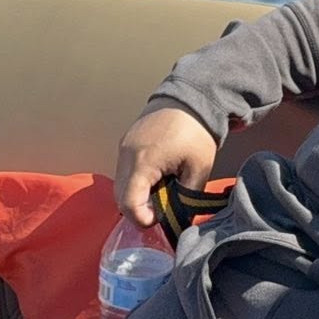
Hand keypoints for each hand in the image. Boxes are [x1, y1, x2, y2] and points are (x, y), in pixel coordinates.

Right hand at [113, 103, 216, 226]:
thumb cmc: (196, 132)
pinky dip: (135, 182)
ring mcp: (123, 147)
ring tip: (160, 193)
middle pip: (120, 196)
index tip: (159, 220)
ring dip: (136, 195)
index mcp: (143, 162)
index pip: (128, 203)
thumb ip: (187, 196)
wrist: (191, 98)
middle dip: (138, 210)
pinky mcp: (126, 142)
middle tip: (160, 211)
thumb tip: (179, 217)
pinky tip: (156, 179)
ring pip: (119, 184)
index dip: (142, 218)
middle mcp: (126, 155)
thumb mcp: (199, 169)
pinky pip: (124, 171)